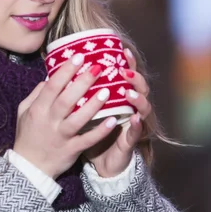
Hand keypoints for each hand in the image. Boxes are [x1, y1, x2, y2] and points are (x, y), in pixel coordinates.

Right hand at [13, 55, 119, 179]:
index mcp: (38, 109)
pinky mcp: (71, 150)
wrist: (29, 167)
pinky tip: (113, 120)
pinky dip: (100, 131)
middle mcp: (50, 121)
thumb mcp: (24, 111)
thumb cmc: (27, 135)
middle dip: (82, 82)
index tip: (79, 56)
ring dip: (93, 105)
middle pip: (67, 99)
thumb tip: (49, 77)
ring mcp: (61, 136)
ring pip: (79, 119)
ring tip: (108, 90)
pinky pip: (87, 140)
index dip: (66, 71)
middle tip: (97, 67)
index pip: (52, 86)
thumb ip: (36, 94)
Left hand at [84, 48, 151, 177]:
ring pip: (143, 107)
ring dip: (137, 98)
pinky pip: (136, 132)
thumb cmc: (93, 130)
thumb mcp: (86, 108)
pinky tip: (135, 119)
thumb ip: (81, 90)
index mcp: (119, 95)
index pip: (126, 74)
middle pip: (140, 86)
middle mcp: (130, 106)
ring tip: (128, 93)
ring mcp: (133, 122)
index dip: (127, 62)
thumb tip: (67, 68)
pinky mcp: (131, 140)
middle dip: (134, 76)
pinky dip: (137, 125)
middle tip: (124, 70)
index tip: (123, 49)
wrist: (102, 162)